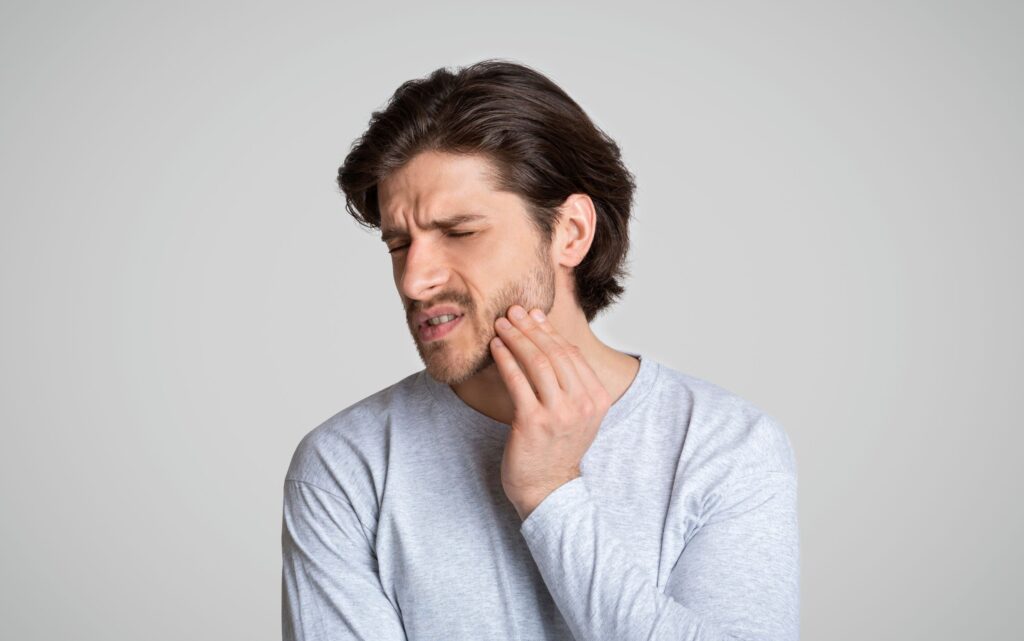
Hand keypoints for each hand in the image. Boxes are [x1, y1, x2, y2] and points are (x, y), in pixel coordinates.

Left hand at [490, 304, 611, 520]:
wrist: (548, 490)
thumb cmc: (557, 448)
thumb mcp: (576, 413)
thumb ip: (569, 380)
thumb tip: (548, 336)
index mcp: (598, 398)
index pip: (571, 353)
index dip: (549, 330)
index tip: (532, 315)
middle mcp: (583, 404)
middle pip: (554, 353)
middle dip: (530, 328)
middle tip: (512, 312)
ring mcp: (559, 413)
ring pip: (536, 362)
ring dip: (516, 338)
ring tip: (501, 325)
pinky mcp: (533, 422)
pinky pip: (517, 380)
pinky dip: (505, 359)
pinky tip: (495, 347)